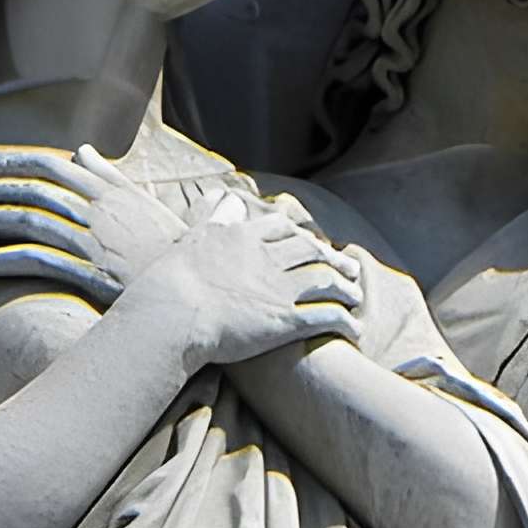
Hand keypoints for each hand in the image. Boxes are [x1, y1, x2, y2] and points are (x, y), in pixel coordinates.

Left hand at [0, 143, 191, 303]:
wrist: (201, 287)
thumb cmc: (171, 247)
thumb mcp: (141, 202)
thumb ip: (107, 175)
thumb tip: (82, 151)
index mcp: (101, 185)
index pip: (40, 164)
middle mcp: (91, 204)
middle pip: (19, 187)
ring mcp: (89, 235)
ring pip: (19, 217)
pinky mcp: (88, 269)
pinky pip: (34, 260)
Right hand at [126, 194, 367, 367]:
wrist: (170, 315)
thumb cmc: (172, 281)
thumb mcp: (195, 237)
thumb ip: (216, 217)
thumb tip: (229, 197)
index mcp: (244, 237)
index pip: (283, 229)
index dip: (303, 237)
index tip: (315, 244)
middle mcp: (267, 258)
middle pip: (311, 253)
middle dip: (334, 260)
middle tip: (351, 269)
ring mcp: (278, 288)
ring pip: (325, 281)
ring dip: (346, 289)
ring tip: (356, 297)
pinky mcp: (284, 320)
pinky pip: (325, 316)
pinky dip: (344, 321)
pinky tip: (353, 329)